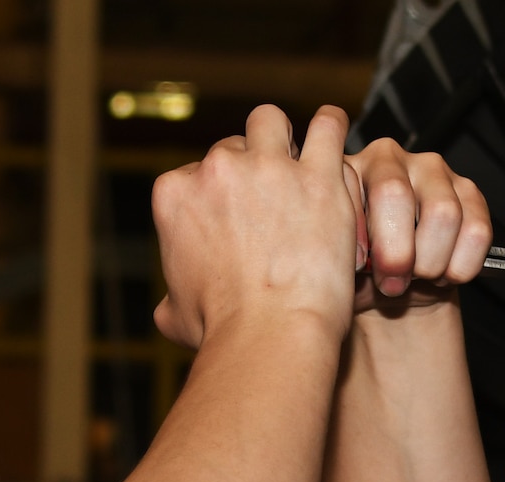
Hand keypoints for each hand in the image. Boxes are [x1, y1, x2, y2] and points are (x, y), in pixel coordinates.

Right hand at [153, 106, 359, 349]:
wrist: (269, 337)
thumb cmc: (223, 334)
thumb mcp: (177, 316)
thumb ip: (172, 298)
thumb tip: (169, 308)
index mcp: (175, 193)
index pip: (199, 172)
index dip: (224, 193)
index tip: (245, 216)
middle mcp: (216, 170)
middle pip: (235, 145)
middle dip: (253, 165)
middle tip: (278, 197)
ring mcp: (267, 167)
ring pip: (272, 121)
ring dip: (286, 137)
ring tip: (305, 159)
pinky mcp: (317, 175)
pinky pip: (328, 126)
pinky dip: (332, 128)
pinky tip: (335, 139)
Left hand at [346, 140, 492, 311]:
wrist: (394, 294)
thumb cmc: (359, 276)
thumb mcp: (333, 266)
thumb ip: (327, 249)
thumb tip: (346, 255)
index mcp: (345, 168)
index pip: (350, 186)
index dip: (360, 237)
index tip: (360, 268)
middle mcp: (388, 158)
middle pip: (395, 194)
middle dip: (396, 254)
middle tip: (391, 282)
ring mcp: (432, 169)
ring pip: (442, 214)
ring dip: (431, 262)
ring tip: (418, 276)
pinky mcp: (468, 192)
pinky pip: (476, 231)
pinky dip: (460, 265)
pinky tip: (443, 270)